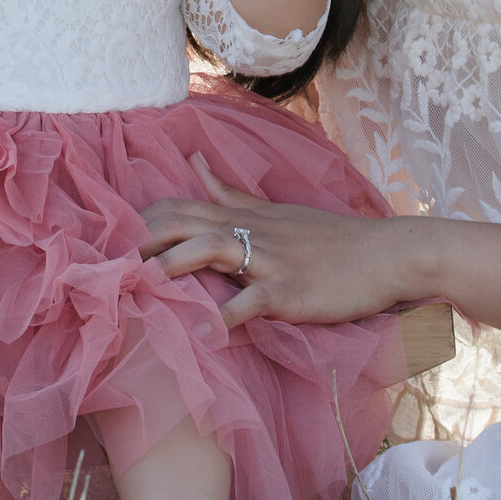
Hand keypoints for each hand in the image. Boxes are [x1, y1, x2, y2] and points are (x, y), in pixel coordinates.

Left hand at [141, 158, 429, 328]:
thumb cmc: (333, 238)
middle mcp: (251, 230)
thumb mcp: (277, 209)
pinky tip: (203, 338)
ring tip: (142, 288)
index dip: (143, 221)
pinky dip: (225, 319)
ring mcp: (271, 259)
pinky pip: (251, 301)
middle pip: (183, 221)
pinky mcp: (290, 290)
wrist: (388, 254)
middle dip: (143, 241)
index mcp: (245, 215)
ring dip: (172, 266)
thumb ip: (230, 192)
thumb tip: (195, 161)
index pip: (180, 204)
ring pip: (210, 248)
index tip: (116, 244)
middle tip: (112, 267)